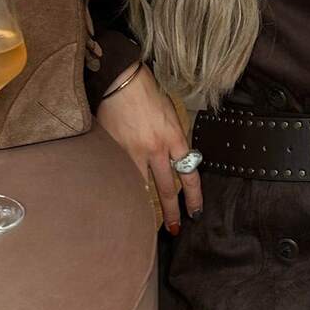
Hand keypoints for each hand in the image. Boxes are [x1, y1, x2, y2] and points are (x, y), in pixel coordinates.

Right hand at [95, 63, 202, 231]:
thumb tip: (172, 159)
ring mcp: (133, 151)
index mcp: (174, 137)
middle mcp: (156, 148)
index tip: (195, 212)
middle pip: (166, 188)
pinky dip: (124, 189)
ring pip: (142, 187)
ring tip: (146, 223)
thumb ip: (172, 139)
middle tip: (175, 229)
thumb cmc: (146, 92)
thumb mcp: (169, 114)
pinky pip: (121, 176)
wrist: (120, 80)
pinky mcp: (114, 151)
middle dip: (171, 212)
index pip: (189, 173)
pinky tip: (123, 200)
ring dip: (146, 207)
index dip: (194, 197)